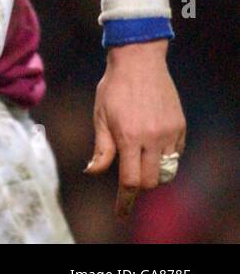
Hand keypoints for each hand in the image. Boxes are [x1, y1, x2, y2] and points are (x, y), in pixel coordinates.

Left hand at [86, 39, 186, 216]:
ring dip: (152, 172)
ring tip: (139, 157)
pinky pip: (175, 155)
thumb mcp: (100, 115)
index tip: (120, 212)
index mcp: (128, 136)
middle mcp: (152, 138)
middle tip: (127, 175)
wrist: (139, 61)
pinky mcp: (180, 126)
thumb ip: (101, 148)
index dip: (124, 199)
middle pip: (150, 181)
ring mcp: (169, 133)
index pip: (130, 180)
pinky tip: (151, 144)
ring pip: (165, 171)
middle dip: (138, 184)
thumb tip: (92, 171)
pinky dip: (164, 158)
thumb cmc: (113, 87)